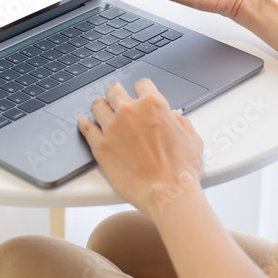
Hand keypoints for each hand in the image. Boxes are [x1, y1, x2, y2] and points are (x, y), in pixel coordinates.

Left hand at [78, 79, 204, 218]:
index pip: (142, 84)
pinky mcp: (100, 146)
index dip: (141, 89)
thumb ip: (182, 123)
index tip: (139, 94)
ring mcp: (112, 128)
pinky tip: (84, 121)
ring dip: (101, 107)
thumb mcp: (192, 139)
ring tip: (101, 110)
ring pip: (97, 105)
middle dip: (117, 94)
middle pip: (114, 90)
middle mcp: (130, 112)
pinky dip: (84, 123)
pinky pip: (86, 127)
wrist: (167, 193)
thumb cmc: (182, 170)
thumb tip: (175, 118)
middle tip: (117, 100)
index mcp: (153, 105)